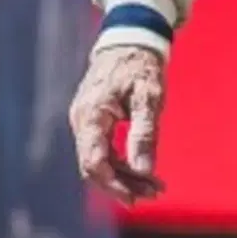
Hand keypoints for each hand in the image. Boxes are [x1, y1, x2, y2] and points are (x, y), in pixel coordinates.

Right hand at [68, 44, 167, 205]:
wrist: (129, 42)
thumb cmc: (141, 67)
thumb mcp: (149, 98)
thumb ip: (145, 133)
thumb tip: (144, 170)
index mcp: (91, 115)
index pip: (94, 162)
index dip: (114, 184)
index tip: (138, 195)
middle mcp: (81, 121)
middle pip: (94, 167)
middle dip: (123, 184)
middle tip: (155, 192)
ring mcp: (84, 122)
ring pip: (99, 161)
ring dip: (125, 176)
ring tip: (155, 186)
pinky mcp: (92, 122)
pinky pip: (102, 151)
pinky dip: (121, 164)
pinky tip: (142, 172)